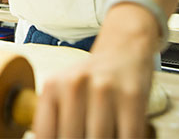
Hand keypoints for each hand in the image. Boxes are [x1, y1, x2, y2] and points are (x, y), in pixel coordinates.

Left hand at [33, 6, 158, 137]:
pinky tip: (122, 134)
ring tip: (103, 134)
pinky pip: (129, 136)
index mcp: (52, 86)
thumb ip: (54, 117)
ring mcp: (104, 90)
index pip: (46, 134)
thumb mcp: (62, 90)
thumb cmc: (90, 78)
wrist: (123, 48)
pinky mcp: (133, 95)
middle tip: (85, 135)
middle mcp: (75, 84)